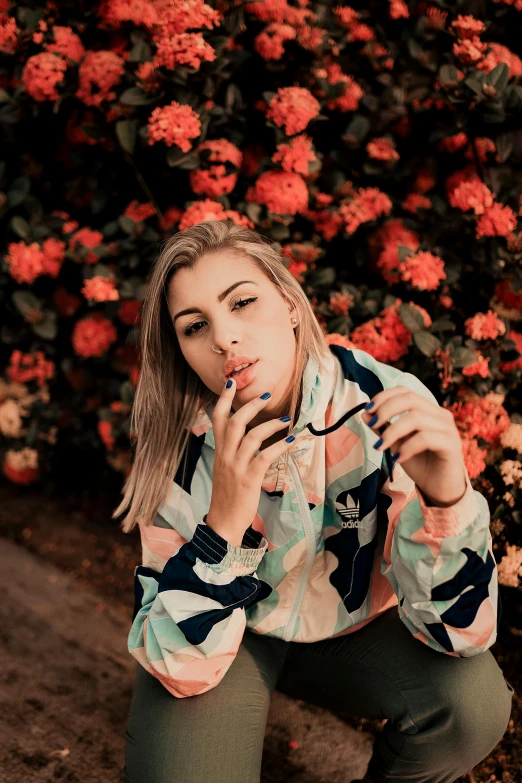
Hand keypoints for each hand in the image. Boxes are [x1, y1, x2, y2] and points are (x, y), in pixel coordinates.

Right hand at [206, 376, 295, 541]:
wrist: (224, 522)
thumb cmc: (228, 495)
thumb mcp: (224, 468)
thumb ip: (232, 451)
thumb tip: (246, 436)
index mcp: (219, 451)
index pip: (217, 419)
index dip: (223, 399)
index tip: (231, 382)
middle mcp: (225, 455)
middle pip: (235, 421)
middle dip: (251, 404)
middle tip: (267, 394)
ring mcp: (236, 466)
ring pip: (251, 436)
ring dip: (271, 424)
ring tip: (286, 419)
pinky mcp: (249, 479)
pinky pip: (264, 457)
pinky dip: (279, 446)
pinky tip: (291, 441)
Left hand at [361, 386, 467, 506]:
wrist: (439, 489)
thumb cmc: (420, 464)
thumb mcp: (396, 445)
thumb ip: (383, 429)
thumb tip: (365, 414)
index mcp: (427, 410)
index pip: (405, 392)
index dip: (384, 396)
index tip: (368, 410)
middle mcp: (440, 415)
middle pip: (410, 399)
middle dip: (386, 409)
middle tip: (372, 425)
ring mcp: (448, 428)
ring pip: (416, 418)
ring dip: (393, 431)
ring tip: (381, 447)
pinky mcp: (452, 444)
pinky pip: (426, 438)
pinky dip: (407, 447)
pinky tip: (398, 459)